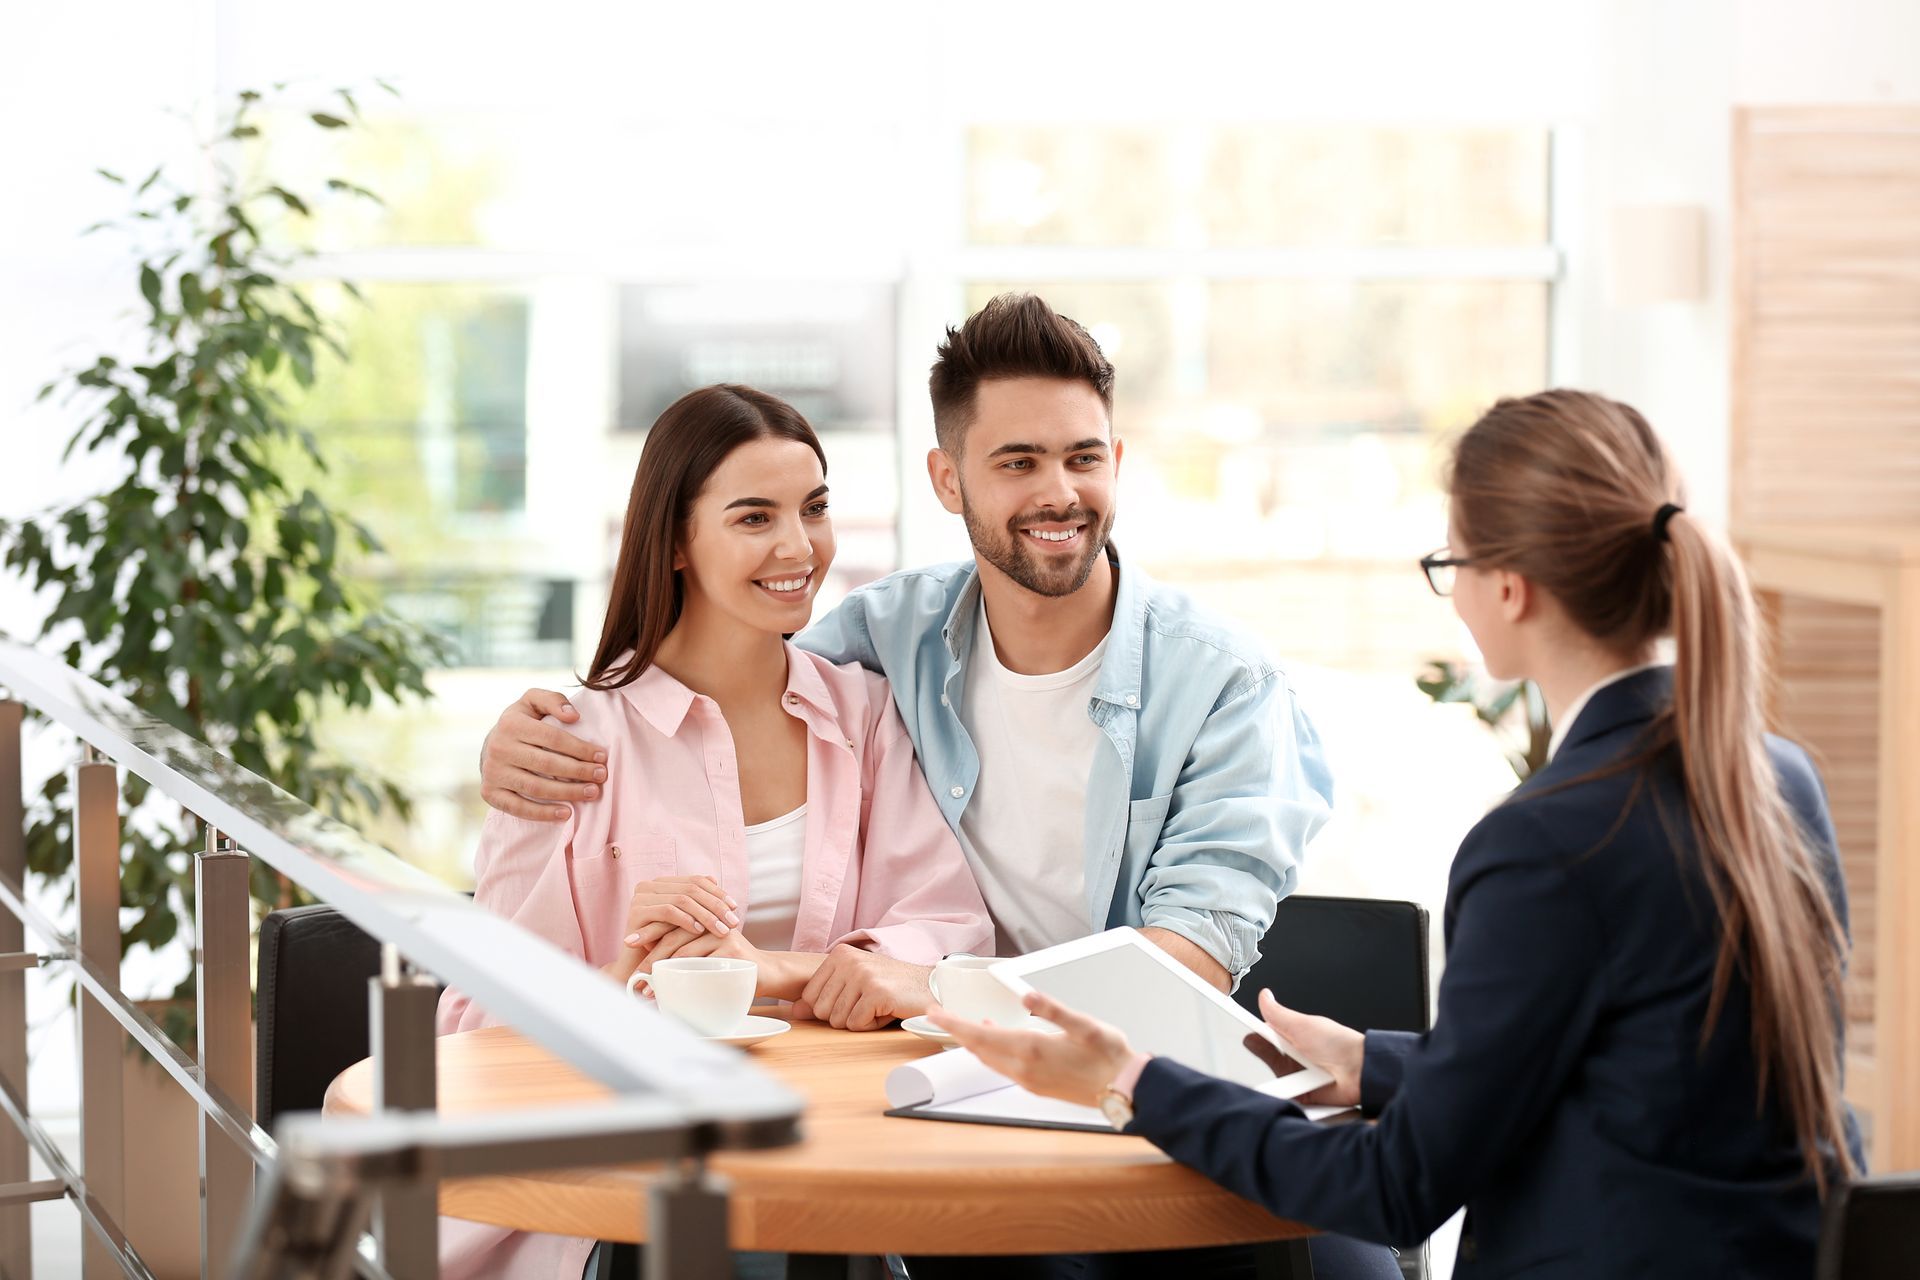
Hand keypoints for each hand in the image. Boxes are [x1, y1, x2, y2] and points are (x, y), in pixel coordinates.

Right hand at [480, 689, 608, 821]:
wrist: (490, 746)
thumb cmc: (522, 722)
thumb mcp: (533, 702)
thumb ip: (553, 701)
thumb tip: (573, 716)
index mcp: (511, 723)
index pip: (553, 738)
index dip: (580, 748)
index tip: (602, 756)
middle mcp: (499, 747)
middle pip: (547, 764)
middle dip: (579, 771)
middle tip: (601, 776)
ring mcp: (493, 772)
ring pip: (536, 787)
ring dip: (568, 793)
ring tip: (591, 793)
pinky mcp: (490, 793)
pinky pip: (519, 808)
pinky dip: (543, 813)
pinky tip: (566, 813)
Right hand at [602, 877, 739, 982]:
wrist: (637, 968)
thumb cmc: (664, 945)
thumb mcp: (684, 921)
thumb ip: (697, 901)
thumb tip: (715, 879)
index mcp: (662, 883)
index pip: (695, 881)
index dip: (717, 893)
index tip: (735, 908)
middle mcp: (649, 886)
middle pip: (691, 889)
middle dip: (716, 905)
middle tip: (733, 922)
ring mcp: (640, 897)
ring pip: (682, 900)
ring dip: (705, 915)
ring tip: (721, 930)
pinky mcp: (636, 912)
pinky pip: (668, 911)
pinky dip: (686, 920)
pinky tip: (699, 931)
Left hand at [634, 926, 766, 975]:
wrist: (767, 972)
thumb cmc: (732, 966)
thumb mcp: (706, 953)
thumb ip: (684, 948)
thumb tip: (648, 959)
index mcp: (703, 916)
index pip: (671, 918)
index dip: (648, 929)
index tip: (628, 943)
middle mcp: (712, 920)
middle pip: (673, 930)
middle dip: (648, 949)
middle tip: (633, 969)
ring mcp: (722, 933)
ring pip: (683, 946)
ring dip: (661, 966)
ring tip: (648, 986)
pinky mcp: (731, 948)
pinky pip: (700, 959)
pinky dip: (681, 973)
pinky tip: (670, 985)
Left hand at [792, 945, 932, 1030]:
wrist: (929, 986)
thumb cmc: (891, 986)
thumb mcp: (853, 984)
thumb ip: (822, 995)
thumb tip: (794, 1011)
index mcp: (839, 955)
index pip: (808, 997)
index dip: (829, 1007)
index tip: (853, 997)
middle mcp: (848, 961)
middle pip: (821, 1010)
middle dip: (844, 1015)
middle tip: (868, 1001)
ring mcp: (863, 975)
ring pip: (837, 1020)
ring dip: (859, 1020)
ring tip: (877, 1004)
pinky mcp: (877, 993)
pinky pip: (856, 1024)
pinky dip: (871, 1024)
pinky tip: (886, 1010)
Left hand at [928, 990, 1135, 1106]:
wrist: (1123, 1089)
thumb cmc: (1108, 1055)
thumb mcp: (1085, 1025)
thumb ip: (1054, 1009)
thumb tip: (1028, 996)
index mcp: (1030, 1049)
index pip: (979, 1035)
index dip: (953, 1023)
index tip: (934, 1012)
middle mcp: (1023, 1068)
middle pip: (977, 1048)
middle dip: (955, 1030)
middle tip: (938, 1015)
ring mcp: (1028, 1080)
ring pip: (988, 1059)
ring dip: (972, 1042)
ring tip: (961, 1025)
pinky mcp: (1035, 1086)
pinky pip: (1002, 1067)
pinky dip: (990, 1052)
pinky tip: (995, 1041)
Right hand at [1258, 989, 1363, 1107]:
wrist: (1359, 1072)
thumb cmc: (1338, 1044)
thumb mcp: (1302, 1024)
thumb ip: (1278, 1013)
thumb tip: (1264, 995)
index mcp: (1294, 1035)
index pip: (1266, 1033)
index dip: (1253, 1033)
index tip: (1241, 1032)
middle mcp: (1295, 1055)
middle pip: (1266, 1056)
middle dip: (1259, 1054)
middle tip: (1254, 1049)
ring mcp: (1299, 1075)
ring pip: (1273, 1076)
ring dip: (1271, 1075)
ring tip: (1278, 1070)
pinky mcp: (1302, 1095)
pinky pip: (1284, 1095)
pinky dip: (1281, 1092)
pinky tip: (1281, 1087)